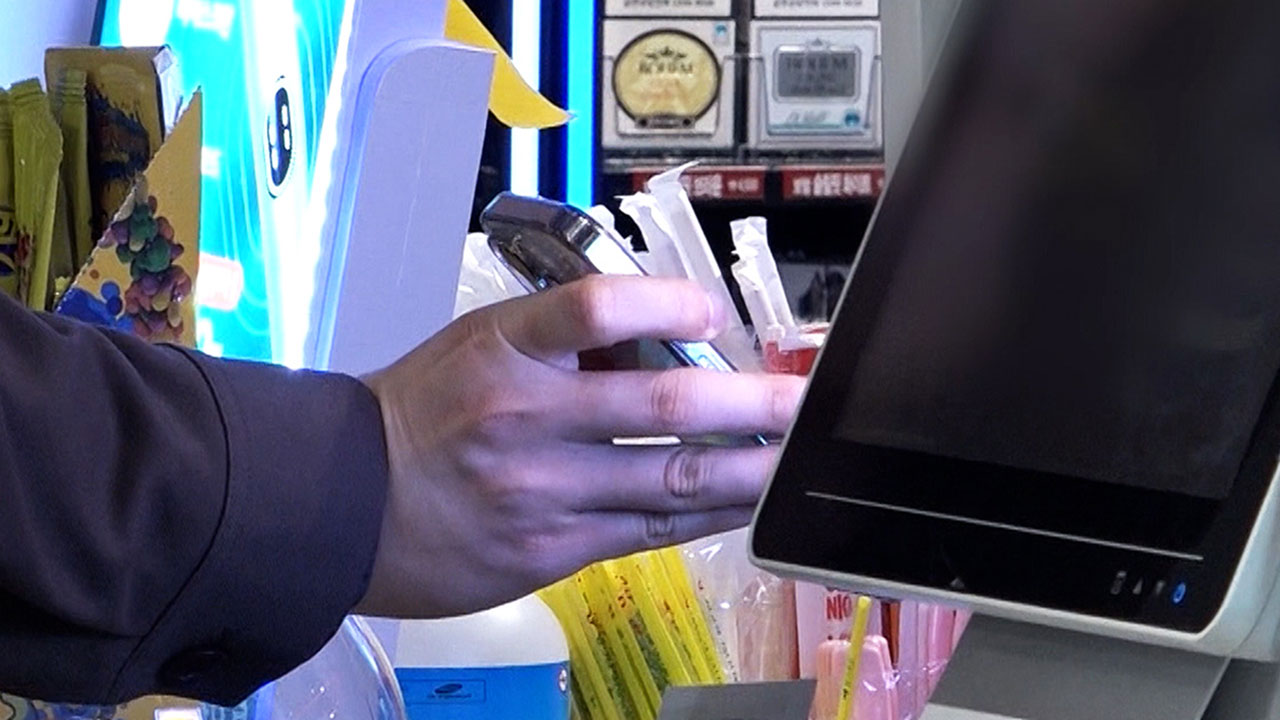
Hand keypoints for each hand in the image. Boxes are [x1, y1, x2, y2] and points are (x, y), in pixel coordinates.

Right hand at [355, 275, 803, 618]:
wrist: (343, 504)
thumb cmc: (417, 414)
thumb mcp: (476, 344)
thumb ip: (560, 338)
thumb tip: (659, 336)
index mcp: (504, 349)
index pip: (595, 307)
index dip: (668, 303)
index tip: (713, 310)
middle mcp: (525, 417)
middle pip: (662, 404)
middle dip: (749, 402)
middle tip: (797, 399)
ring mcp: (542, 491)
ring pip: (671, 478)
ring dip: (747, 467)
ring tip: (793, 457)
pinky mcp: (552, 551)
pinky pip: (649, 532)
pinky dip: (705, 515)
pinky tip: (742, 502)